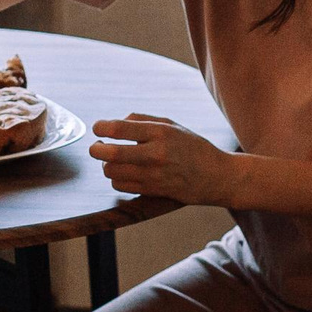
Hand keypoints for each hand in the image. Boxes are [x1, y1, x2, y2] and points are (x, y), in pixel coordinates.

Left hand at [90, 114, 238, 205]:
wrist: (215, 176)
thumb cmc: (192, 147)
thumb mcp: (172, 125)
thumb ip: (141, 120)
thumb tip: (115, 123)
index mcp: (161, 132)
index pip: (120, 128)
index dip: (101, 127)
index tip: (98, 128)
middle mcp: (156, 154)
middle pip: (111, 153)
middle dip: (96, 149)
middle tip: (96, 146)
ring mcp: (153, 175)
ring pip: (112, 172)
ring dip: (106, 165)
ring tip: (112, 159)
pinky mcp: (152, 191)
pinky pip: (120, 185)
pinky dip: (116, 178)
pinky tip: (124, 172)